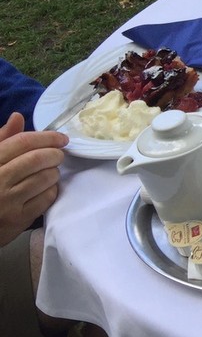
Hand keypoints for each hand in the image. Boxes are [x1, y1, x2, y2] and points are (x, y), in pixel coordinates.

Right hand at [0, 113, 68, 246]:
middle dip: (54, 154)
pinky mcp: (18, 219)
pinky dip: (52, 190)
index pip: (21, 143)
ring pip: (45, 178)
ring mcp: (7, 201)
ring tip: (51, 171)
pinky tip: (46, 188)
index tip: (61, 138)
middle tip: (59, 154)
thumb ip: (3, 140)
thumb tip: (18, 117)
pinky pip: (46, 198)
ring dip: (54, 172)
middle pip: (36, 159)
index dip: (46, 137)